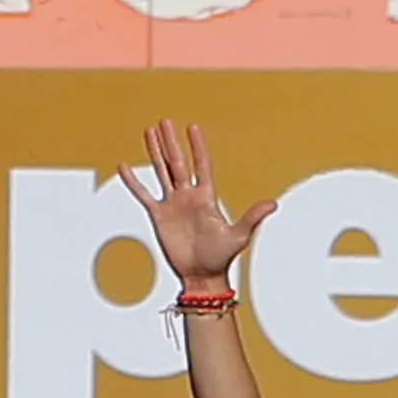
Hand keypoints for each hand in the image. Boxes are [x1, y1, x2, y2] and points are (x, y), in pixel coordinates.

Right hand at [133, 117, 253, 288]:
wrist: (202, 276)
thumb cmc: (222, 257)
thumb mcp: (238, 236)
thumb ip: (252, 217)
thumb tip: (273, 204)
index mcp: (207, 197)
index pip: (202, 165)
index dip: (198, 147)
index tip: (193, 127)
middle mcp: (188, 196)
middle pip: (177, 163)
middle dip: (171, 142)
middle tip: (164, 121)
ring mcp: (172, 204)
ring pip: (161, 172)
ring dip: (155, 152)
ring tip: (149, 132)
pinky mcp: (159, 216)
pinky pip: (144, 195)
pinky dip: (133, 181)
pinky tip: (124, 166)